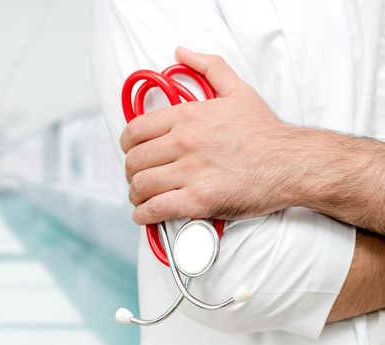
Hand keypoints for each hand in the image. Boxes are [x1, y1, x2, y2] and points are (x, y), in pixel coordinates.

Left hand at [121, 47, 304, 224]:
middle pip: (134, 160)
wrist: (292, 163)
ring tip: (140, 198)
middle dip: (131, 171)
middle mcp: (184, 142)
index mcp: (187, 116)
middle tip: (138, 177)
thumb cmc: (265, 131)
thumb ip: (208, 66)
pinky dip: (144, 215)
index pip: (135, 131)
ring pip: (141, 185)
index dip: (127, 145)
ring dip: (135, 194)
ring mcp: (190, 172)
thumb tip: (181, 52)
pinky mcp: (199, 200)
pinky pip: (156, 209)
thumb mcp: (237, 90)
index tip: (131, 152)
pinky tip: (144, 215)